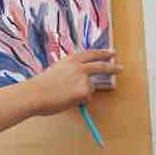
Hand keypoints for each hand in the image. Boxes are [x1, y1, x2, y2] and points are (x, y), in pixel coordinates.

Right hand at [0, 49, 122, 133]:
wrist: (35, 94)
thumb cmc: (40, 85)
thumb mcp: (55, 71)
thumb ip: (69, 72)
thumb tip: (78, 81)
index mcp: (70, 60)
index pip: (91, 54)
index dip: (102, 53)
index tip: (110, 53)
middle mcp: (79, 67)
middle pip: (101, 66)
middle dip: (112, 67)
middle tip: (120, 68)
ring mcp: (83, 79)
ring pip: (89, 88)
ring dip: (81, 93)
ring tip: (64, 95)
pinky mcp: (85, 91)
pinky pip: (85, 98)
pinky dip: (78, 101)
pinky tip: (66, 99)